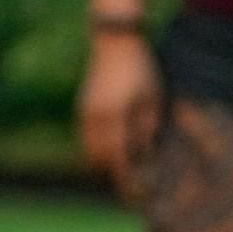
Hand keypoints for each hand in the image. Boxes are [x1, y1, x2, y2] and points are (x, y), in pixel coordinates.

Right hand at [77, 33, 161, 200]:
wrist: (113, 39)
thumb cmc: (139, 67)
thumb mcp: (151, 99)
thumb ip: (146, 130)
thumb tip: (145, 156)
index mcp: (113, 118)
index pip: (117, 159)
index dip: (125, 178)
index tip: (133, 192)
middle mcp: (94, 118)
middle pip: (100, 159)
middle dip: (113, 170)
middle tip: (130, 177)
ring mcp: (85, 113)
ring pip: (90, 150)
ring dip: (104, 159)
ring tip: (122, 161)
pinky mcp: (82, 106)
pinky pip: (87, 137)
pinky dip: (98, 145)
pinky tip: (112, 143)